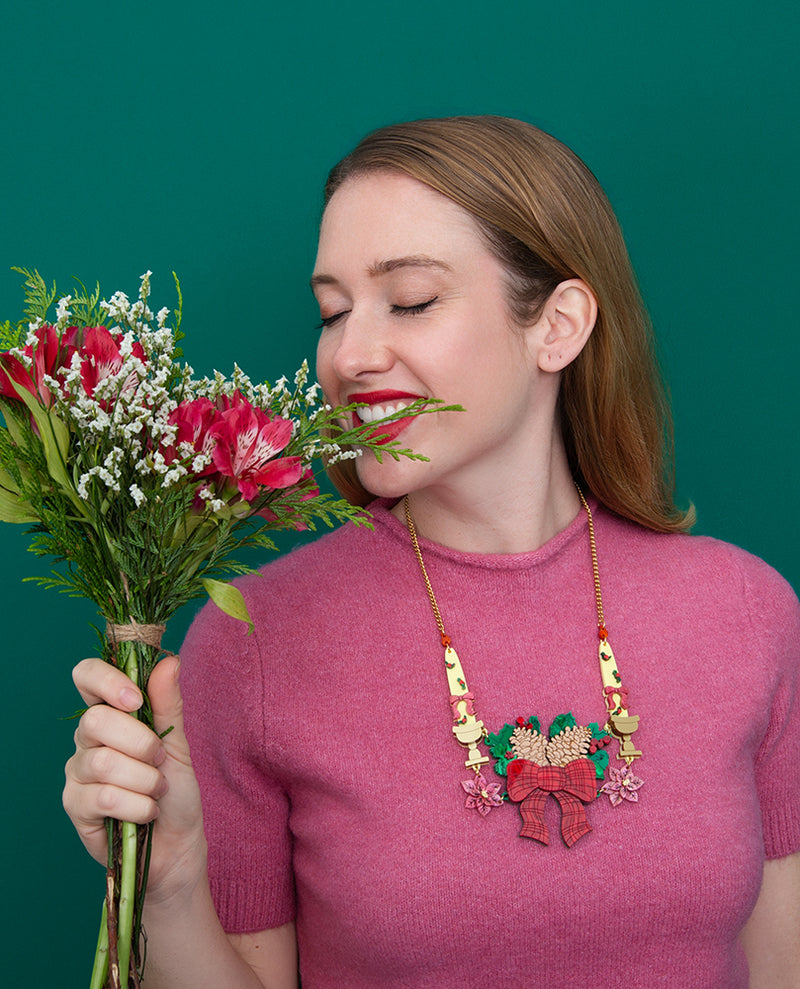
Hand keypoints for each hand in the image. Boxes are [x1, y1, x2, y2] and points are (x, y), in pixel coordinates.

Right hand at [63, 655, 206, 902]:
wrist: (179, 842)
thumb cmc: (176, 789)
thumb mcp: (177, 742)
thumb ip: (168, 702)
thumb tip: (169, 660)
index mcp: (111, 714)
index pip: (86, 676)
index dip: (107, 680)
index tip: (136, 700)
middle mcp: (87, 739)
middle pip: (96, 721)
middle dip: (142, 743)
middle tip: (160, 761)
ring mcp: (77, 773)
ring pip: (103, 762)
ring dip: (145, 780)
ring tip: (157, 791)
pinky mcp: (75, 806)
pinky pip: (103, 797)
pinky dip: (138, 805)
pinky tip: (146, 813)